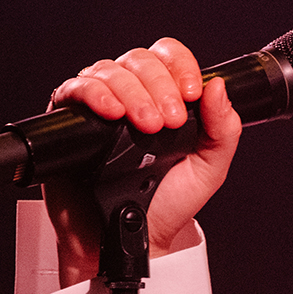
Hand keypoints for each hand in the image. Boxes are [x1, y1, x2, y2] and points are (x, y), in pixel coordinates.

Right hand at [44, 38, 240, 285]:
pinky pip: (75, 89)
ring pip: (108, 71)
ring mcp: (99, 104)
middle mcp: (130, 93)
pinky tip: (111, 112)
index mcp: (163, 96)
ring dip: (131, 92)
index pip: (168, 56)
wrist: (133, 237)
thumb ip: (223, 128)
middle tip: (167, 123)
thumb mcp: (209, 167)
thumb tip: (218, 85)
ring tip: (145, 126)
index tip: (190, 95)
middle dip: (158, 86)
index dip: (180, 67)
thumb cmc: (167, 203)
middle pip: (139, 60)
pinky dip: (94, 94)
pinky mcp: (69, 119)